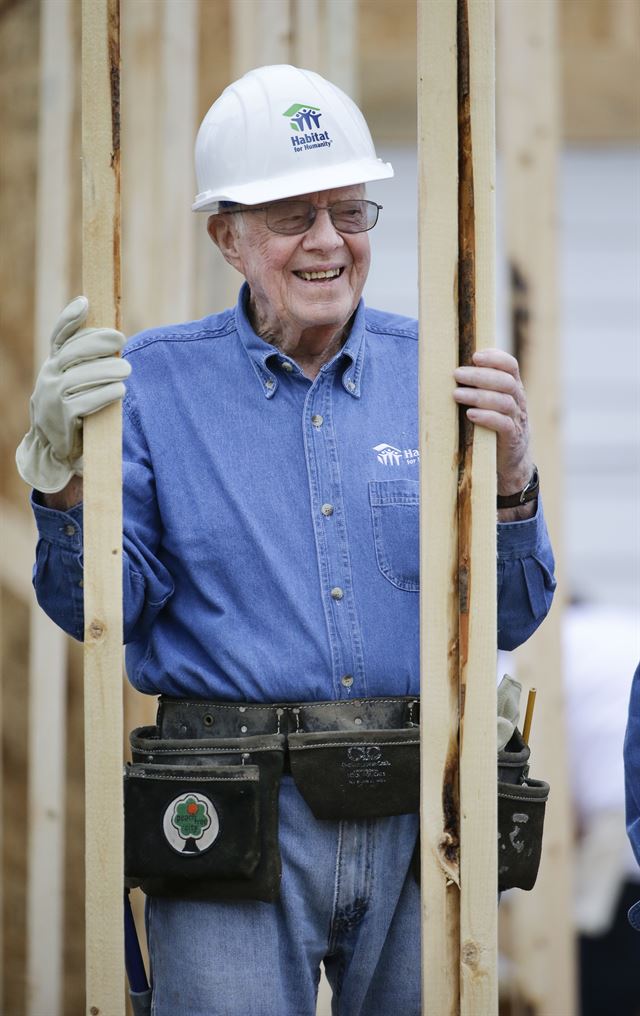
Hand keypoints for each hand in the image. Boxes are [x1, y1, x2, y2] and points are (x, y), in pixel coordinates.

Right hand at [15, 296, 129, 492]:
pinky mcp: (63, 416)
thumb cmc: (72, 406)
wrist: (54, 445)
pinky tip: (119, 390)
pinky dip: (105, 394)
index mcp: (53, 363)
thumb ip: (86, 361)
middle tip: (121, 339)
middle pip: (74, 352)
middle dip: (98, 342)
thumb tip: (113, 337)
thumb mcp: (73, 380)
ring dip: (107, 371)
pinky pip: (86, 401)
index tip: (85, 303)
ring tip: (126, 371)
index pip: (59, 336)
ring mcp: (53, 396)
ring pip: (81, 377)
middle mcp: (49, 375)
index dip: (70, 318)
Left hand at [453, 349, 532, 494]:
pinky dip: (487, 417)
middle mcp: (518, 401)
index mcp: (513, 387)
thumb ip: (480, 386)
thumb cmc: (494, 424)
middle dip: (480, 375)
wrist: (512, 459)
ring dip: (479, 395)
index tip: (475, 356)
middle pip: (505, 382)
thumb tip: (448, 369)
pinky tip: (470, 415)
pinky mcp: (512, 438)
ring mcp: (517, 419)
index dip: (495, 358)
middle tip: (456, 374)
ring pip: (503, 402)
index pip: (510, 366)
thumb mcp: (491, 402)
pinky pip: (503, 424)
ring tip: (457, 394)